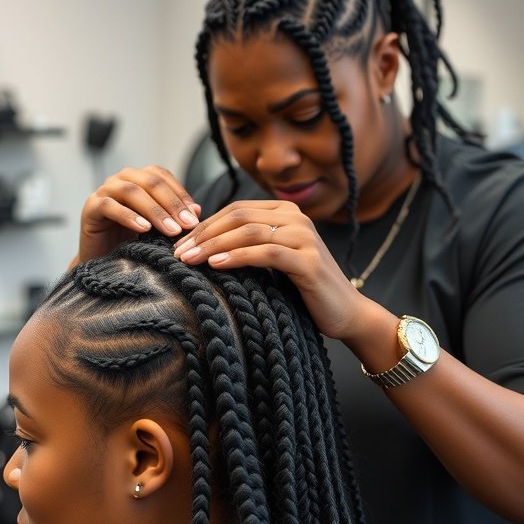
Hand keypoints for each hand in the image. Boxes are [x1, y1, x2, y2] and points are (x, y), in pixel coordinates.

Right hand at [74, 166, 200, 263]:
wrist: (103, 263)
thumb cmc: (131, 243)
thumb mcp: (158, 229)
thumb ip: (174, 217)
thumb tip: (197, 210)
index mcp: (138, 179)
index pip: (162, 176)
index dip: (180, 194)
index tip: (196, 215)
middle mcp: (120, 180)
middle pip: (150, 182)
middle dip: (172, 203)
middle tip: (188, 224)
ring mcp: (103, 192)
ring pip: (131, 191)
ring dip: (155, 210)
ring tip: (171, 230)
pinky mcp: (90, 208)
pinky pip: (109, 206)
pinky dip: (129, 216)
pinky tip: (144, 229)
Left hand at [173, 200, 368, 339]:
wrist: (345, 313)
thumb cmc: (304, 290)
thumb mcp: (273, 261)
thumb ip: (249, 246)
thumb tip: (202, 245)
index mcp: (286, 212)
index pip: (235, 210)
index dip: (204, 224)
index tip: (179, 244)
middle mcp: (297, 218)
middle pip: (238, 217)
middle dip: (203, 234)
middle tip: (178, 253)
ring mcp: (305, 238)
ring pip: (249, 232)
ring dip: (214, 245)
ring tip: (190, 259)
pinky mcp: (309, 261)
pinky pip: (266, 254)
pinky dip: (238, 257)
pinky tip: (217, 264)